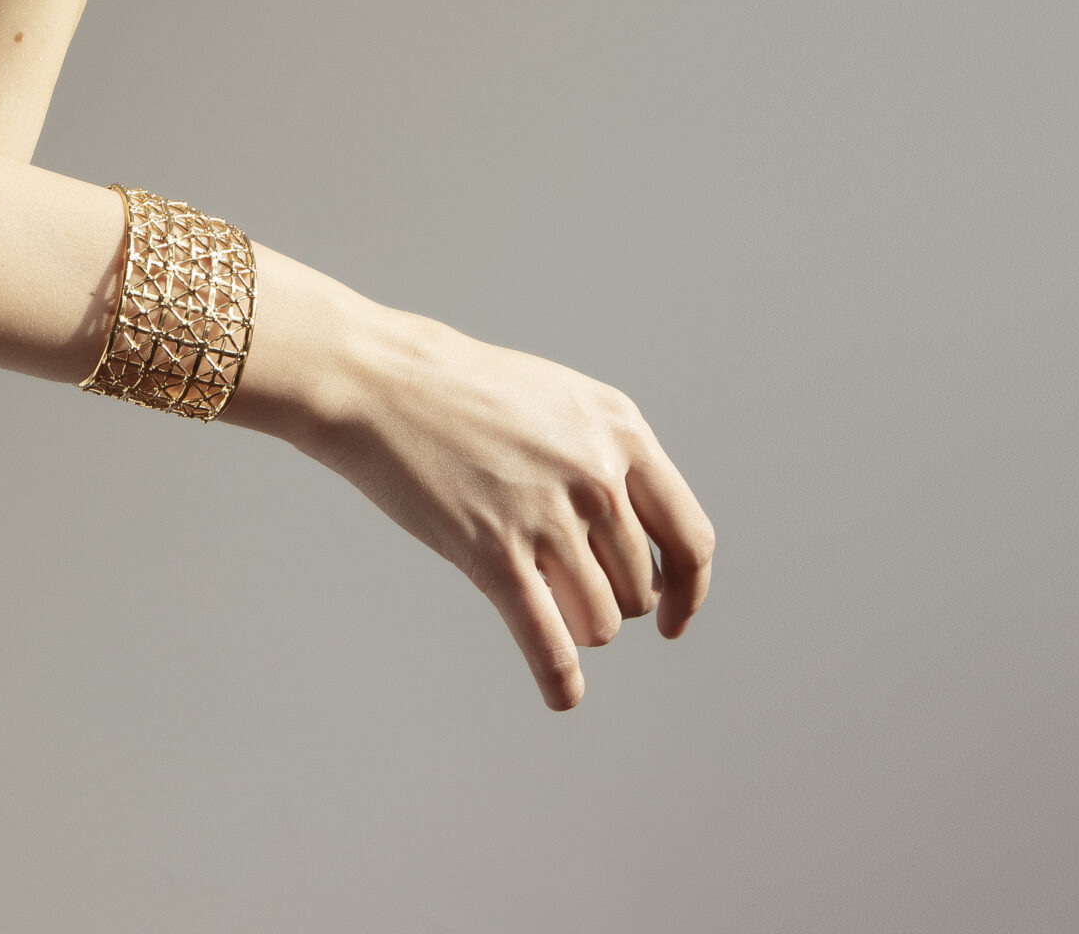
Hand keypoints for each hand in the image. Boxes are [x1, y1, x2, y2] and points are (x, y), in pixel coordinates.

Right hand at [306, 304, 715, 711]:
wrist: (387, 383)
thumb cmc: (472, 395)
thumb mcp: (568, 405)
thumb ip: (615, 463)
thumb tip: (652, 555)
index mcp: (624, 431)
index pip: (690, 538)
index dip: (689, 592)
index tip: (671, 620)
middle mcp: (597, 474)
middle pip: (640, 589)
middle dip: (612, 602)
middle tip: (570, 588)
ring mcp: (547, 514)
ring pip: (600, 621)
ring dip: (578, 628)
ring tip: (544, 600)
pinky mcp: (494, 552)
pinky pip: (548, 642)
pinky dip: (560, 681)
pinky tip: (562, 695)